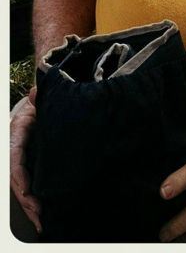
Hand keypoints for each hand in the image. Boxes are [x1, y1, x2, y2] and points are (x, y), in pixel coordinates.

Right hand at [10, 88, 40, 233]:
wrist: (40, 107)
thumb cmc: (38, 105)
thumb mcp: (38, 101)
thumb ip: (37, 99)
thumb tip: (35, 92)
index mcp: (15, 136)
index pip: (14, 159)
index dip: (19, 176)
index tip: (26, 190)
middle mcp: (15, 152)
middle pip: (17, 180)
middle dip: (26, 199)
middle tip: (39, 214)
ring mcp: (23, 161)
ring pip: (22, 187)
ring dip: (30, 206)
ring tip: (41, 221)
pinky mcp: (32, 167)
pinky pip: (30, 186)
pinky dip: (34, 201)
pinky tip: (42, 216)